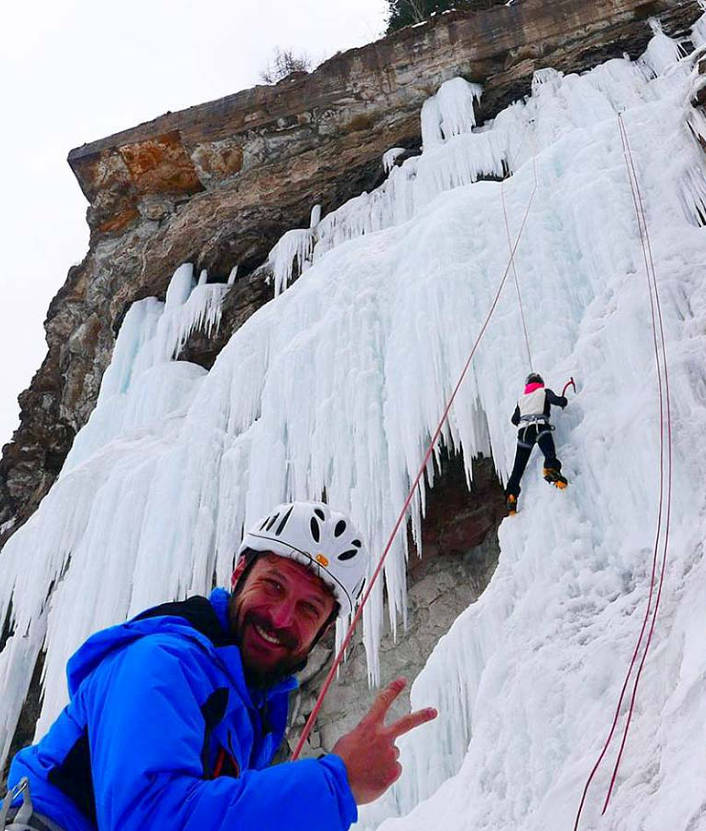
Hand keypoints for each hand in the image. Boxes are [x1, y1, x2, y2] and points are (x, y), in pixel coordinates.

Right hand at [331, 677, 437, 804]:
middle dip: (422, 716)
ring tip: (367, 769)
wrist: (338, 783)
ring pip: (392, 754)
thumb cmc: (340, 762)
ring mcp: (390, 755)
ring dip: (383, 760)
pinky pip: (393, 771)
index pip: (383, 702)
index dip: (393, 690)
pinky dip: (384, 775)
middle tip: (434, 711)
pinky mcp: (393, 772)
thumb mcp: (348, 741)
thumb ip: (365, 738)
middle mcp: (383, 738)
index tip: (402, 681)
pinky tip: (372, 777)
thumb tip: (373, 745)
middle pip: (407, 722)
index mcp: (368, 726)